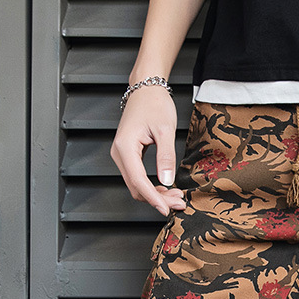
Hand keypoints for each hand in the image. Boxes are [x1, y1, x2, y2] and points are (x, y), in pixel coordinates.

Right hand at [110, 85, 188, 216]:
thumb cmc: (154, 104)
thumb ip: (166, 156)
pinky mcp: (128, 155)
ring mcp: (122, 155)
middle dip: (157, 199)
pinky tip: (168, 188)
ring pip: (137, 185)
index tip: (166, 209)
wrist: (146, 89)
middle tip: (179, 204)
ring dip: (156, 194)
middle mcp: (119, 153)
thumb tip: (167, 180)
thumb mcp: (165, 130)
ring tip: (177, 197)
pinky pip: (138, 177)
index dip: (153, 198)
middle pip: (136, 187)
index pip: (138, 181)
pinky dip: (152, 186)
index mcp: (125, 147)